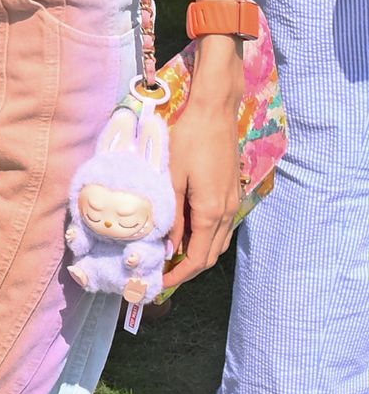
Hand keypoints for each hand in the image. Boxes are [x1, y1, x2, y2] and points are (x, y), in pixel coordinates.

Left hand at [163, 60, 242, 286]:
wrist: (214, 111)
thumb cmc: (189, 138)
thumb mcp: (172, 176)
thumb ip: (171, 215)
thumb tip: (168, 247)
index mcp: (211, 211)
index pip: (197, 258)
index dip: (179, 275)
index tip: (161, 283)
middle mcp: (227, 212)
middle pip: (210, 255)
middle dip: (188, 269)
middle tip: (163, 273)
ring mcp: (233, 202)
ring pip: (218, 242)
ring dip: (197, 253)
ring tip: (171, 255)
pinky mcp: (232, 192)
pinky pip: (221, 226)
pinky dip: (205, 237)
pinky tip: (186, 231)